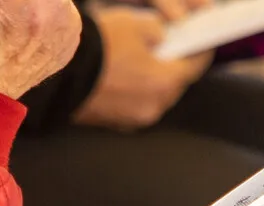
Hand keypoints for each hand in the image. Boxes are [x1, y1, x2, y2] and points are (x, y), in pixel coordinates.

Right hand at [73, 3, 209, 130]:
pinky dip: (137, 92)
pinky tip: (126, 77)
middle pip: (176, 85)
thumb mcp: (135, 23)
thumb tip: (163, 38)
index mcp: (166, 81)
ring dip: (155, 81)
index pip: (196, 66)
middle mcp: (156, 106)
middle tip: (172, 50)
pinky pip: (137, 105)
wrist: (60, 71)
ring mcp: (136, 118)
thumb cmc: (99, 45)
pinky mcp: (118, 123)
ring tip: (144, 62)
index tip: (203, 43)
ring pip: (156, 97)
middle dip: (176, 67)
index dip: (201, 51)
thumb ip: (159, 31)